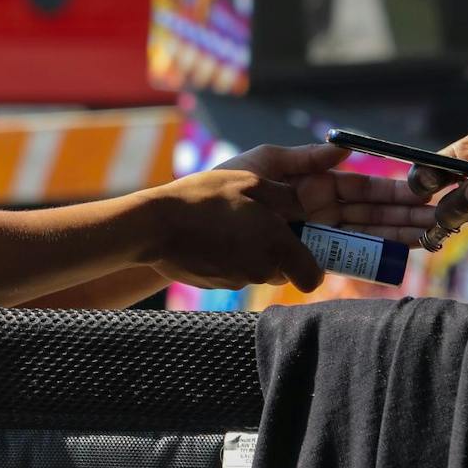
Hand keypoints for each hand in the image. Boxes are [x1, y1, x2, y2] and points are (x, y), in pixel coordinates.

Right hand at [146, 160, 323, 292]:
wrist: (155, 225)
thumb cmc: (204, 198)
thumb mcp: (250, 182)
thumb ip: (287, 197)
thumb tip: (306, 206)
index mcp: (278, 246)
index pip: (312, 277)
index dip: (310, 263)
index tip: (299, 245)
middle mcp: (261, 270)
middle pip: (283, 271)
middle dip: (277, 251)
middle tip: (256, 223)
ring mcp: (236, 281)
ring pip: (257, 270)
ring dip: (250, 252)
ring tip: (227, 225)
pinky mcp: (215, 284)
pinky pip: (232, 273)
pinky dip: (227, 258)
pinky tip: (210, 237)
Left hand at [221, 143, 436, 245]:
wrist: (170, 237)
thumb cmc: (210, 201)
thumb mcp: (256, 173)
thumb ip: (302, 164)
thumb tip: (343, 150)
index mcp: (299, 184)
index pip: (355, 188)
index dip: (389, 193)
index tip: (424, 196)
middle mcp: (304, 211)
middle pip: (362, 215)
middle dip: (400, 218)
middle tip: (440, 223)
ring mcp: (297, 239)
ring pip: (353, 240)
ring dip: (388, 240)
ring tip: (426, 240)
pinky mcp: (286, 265)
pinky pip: (329, 264)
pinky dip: (357, 264)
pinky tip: (389, 265)